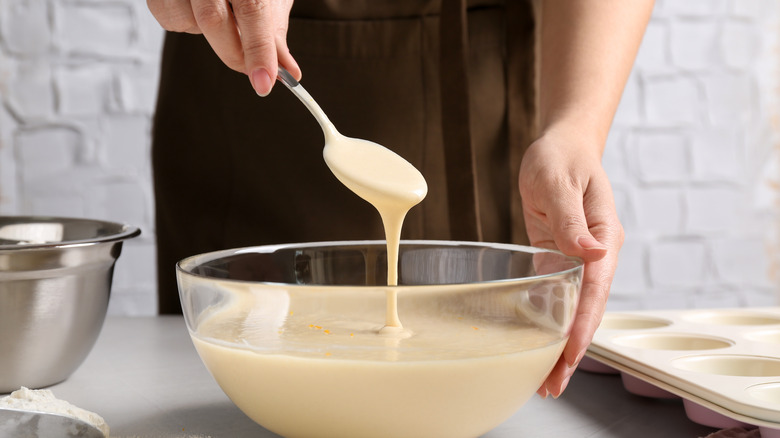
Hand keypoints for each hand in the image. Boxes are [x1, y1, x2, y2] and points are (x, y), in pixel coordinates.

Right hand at [147, 0, 300, 95]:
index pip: (251, 9)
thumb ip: (273, 32)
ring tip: (224, 16)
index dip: (258, 49)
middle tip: (254, 71)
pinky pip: (170, 19)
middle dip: (235, 54)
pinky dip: (188, 25)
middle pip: (213, 19)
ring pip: (188, 21)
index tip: (264, 83)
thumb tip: (288, 71)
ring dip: (211, 35)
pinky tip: (199, 9)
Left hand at [518, 129, 623, 398]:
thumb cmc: (561, 157)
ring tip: (545, 378)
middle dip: (572, 348)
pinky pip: (558, 294)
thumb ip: (572, 218)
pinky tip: (538, 343)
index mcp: (604, 236)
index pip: (595, 289)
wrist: (562, 145)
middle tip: (553, 384)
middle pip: (587, 309)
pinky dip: (551, 321)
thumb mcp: (560, 181)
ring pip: (574, 308)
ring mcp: (579, 257)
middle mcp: (595, 253)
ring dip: (562, 342)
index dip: (582, 325)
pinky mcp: (560, 256)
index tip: (570, 354)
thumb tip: (593, 253)